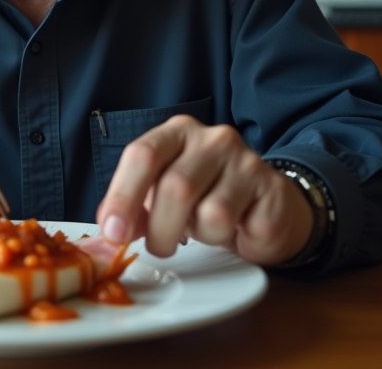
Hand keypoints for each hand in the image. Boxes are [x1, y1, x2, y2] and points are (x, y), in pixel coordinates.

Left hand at [94, 116, 312, 265]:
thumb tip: (110, 231)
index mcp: (177, 133)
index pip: (143, 155)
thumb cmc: (206, 197)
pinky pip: (239, 226)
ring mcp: (246, 160)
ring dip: (200, 236)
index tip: (113, 234)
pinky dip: (229, 238)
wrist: (266, 205)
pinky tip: (234, 228)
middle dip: (160, 230)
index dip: (123, 197)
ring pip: (211, 213)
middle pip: (175, 187)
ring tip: (205, 228)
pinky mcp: (271, 188)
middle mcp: (213, 139)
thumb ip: (135, 207)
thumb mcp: (163, 196)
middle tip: (159, 248)